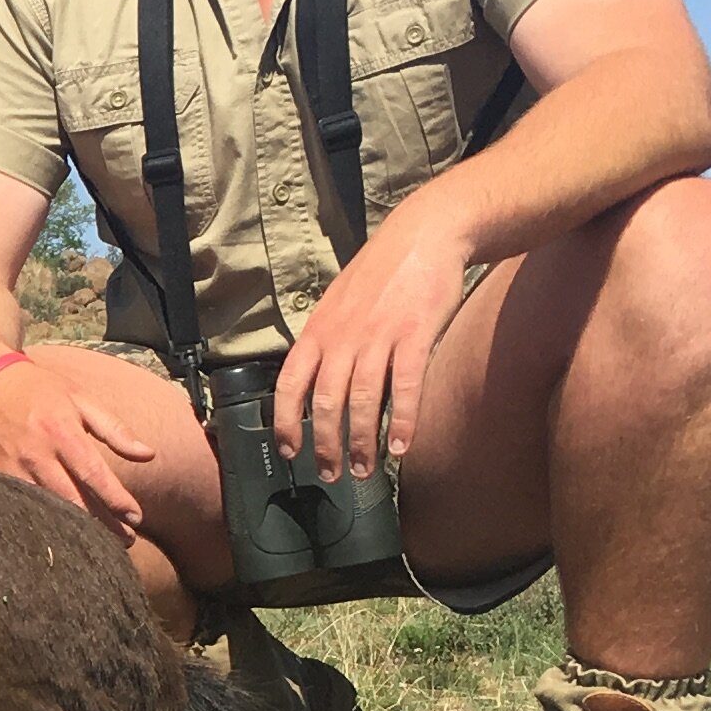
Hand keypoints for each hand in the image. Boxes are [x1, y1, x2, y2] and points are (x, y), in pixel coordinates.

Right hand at [0, 352, 165, 539]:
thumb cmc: (39, 390)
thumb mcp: (81, 398)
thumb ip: (115, 429)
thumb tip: (148, 455)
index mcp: (61, 432)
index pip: (93, 474)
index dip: (116, 500)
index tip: (136, 518)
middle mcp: (37, 455)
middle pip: (73, 502)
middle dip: (102, 525)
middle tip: (126, 541)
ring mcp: (13, 470)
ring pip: (48, 511)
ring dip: (76, 531)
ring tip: (100, 544)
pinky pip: (24, 510)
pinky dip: (45, 524)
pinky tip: (63, 536)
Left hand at [274, 209, 475, 482]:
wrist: (424, 235)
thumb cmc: (381, 274)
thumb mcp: (337, 303)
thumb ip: (326, 341)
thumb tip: (315, 383)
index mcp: (318, 330)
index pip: (289, 384)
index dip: (286, 422)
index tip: (290, 452)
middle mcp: (342, 336)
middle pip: (325, 402)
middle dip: (325, 445)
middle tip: (330, 475)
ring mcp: (378, 336)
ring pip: (362, 401)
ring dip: (362, 442)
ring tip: (365, 470)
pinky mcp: (415, 334)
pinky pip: (405, 386)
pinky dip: (402, 420)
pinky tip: (401, 446)